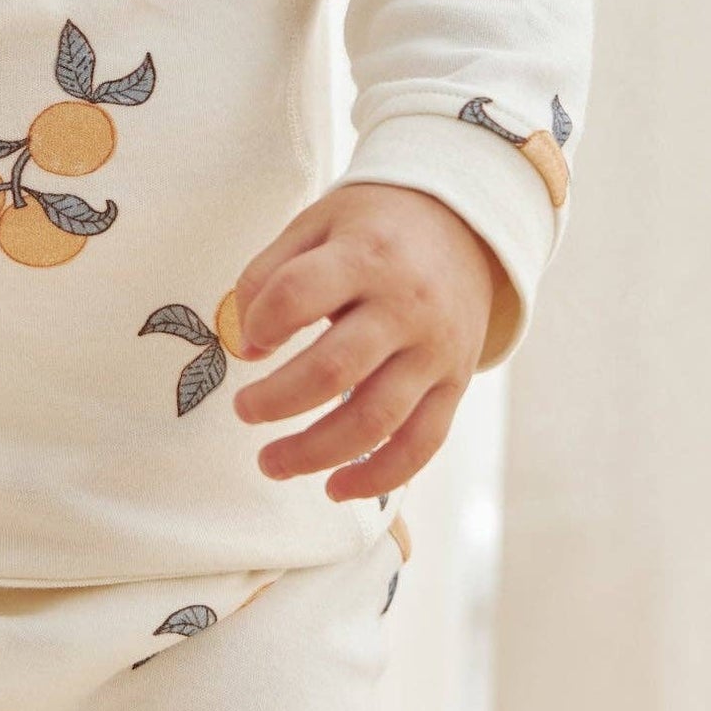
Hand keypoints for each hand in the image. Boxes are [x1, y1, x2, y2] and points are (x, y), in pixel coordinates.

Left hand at [228, 181, 505, 499]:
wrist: (467, 226)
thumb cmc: (374, 227)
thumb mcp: (319, 222)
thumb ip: (271, 271)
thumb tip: (243, 342)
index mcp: (365, 255)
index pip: (298, 294)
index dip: (261, 323)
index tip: (247, 340)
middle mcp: (406, 306)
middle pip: (334, 369)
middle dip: (276, 401)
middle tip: (243, 411)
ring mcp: (436, 351)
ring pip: (375, 420)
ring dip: (315, 453)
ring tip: (269, 463)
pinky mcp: (456, 384)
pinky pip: (422, 444)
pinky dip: (377, 476)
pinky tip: (334, 488)